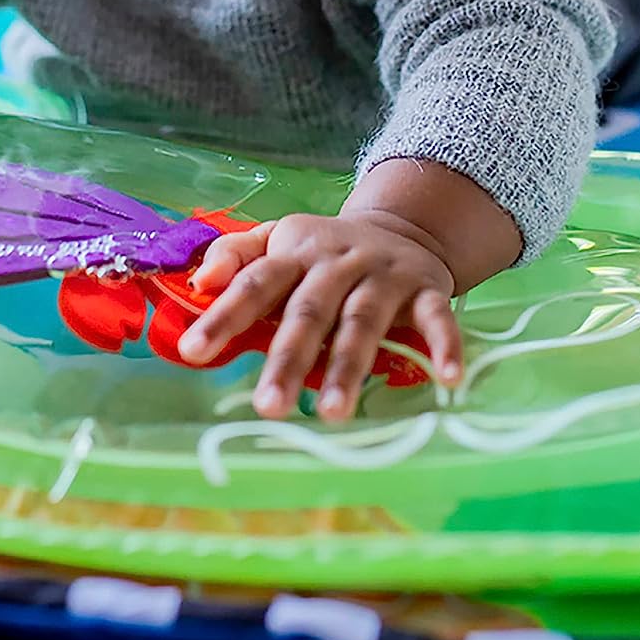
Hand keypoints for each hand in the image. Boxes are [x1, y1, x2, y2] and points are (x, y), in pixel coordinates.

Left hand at [177, 207, 460, 423]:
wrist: (403, 226)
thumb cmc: (325, 250)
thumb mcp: (276, 239)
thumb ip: (235, 254)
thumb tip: (198, 283)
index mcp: (295, 253)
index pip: (255, 283)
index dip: (223, 315)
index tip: (193, 352)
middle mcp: (338, 263)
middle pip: (309, 311)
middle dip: (287, 359)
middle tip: (268, 406)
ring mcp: (383, 276)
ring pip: (364, 321)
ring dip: (349, 366)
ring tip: (333, 413)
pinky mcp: (426, 288)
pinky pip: (437, 317)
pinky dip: (444, 345)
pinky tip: (446, 379)